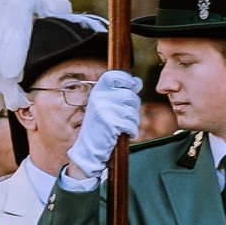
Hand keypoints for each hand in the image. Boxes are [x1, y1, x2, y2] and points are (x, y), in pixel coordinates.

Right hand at [63, 68, 142, 184]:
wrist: (88, 149)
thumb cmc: (100, 127)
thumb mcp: (106, 106)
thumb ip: (121, 93)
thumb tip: (138, 82)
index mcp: (97, 91)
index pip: (115, 75)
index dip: (127, 80)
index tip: (132, 88)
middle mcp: (99, 97)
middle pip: (130, 94)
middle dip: (134, 107)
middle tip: (127, 117)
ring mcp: (104, 110)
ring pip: (133, 110)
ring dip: (134, 121)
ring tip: (125, 126)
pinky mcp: (110, 123)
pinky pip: (131, 124)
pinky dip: (132, 131)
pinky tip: (126, 134)